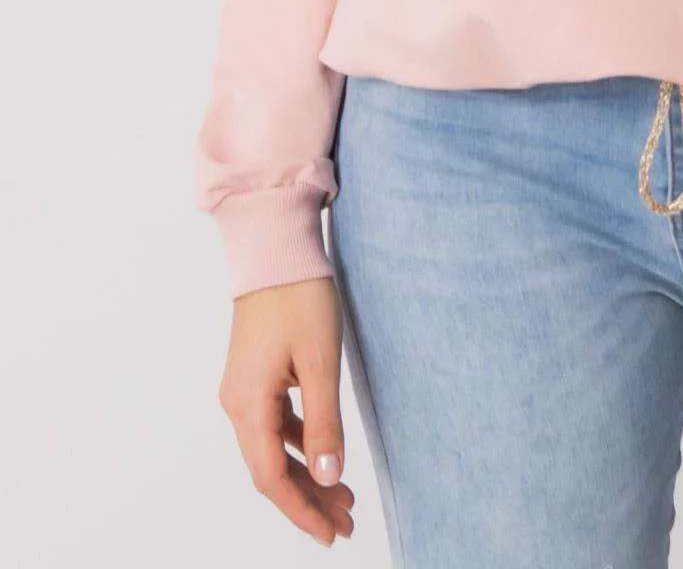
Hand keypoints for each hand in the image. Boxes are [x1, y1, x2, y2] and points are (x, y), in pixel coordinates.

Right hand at [217, 276, 356, 547]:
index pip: (272, 478)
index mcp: (248, 406)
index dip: (302, 511)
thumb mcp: (321, 361)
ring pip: (273, 449)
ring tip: (344, 496)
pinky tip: (323, 452)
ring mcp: (243, 390)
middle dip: (309, 499)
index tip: (332, 534)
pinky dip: (299, 444)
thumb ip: (325, 421)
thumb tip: (330, 476)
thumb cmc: (299, 297)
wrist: (275, 247)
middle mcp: (237, 404)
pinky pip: (274, 425)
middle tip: (347, 522)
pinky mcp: (254, 375)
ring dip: (307, 473)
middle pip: (271, 469)